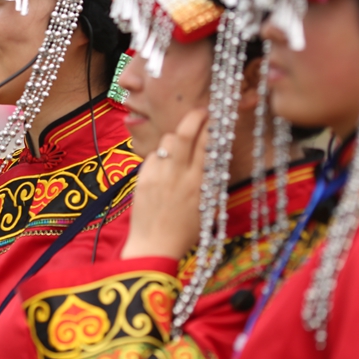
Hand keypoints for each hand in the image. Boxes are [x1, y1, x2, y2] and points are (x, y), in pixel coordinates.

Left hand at [120, 109, 208, 260]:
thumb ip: (210, 182)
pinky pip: (153, 156)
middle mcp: (177, 175)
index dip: (212, 126)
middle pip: (185, 134)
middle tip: (201, 112)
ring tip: (182, 143)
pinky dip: (161, 155)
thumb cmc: (185, 232)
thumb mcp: (206, 207)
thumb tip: (216, 158)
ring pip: (168, 141)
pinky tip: (165, 165)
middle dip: (194, 117)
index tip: (216, 117)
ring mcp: (157, 175)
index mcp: (198, 184)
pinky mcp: (142, 178)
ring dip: (177, 137)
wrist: (153, 246)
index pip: (207, 145)